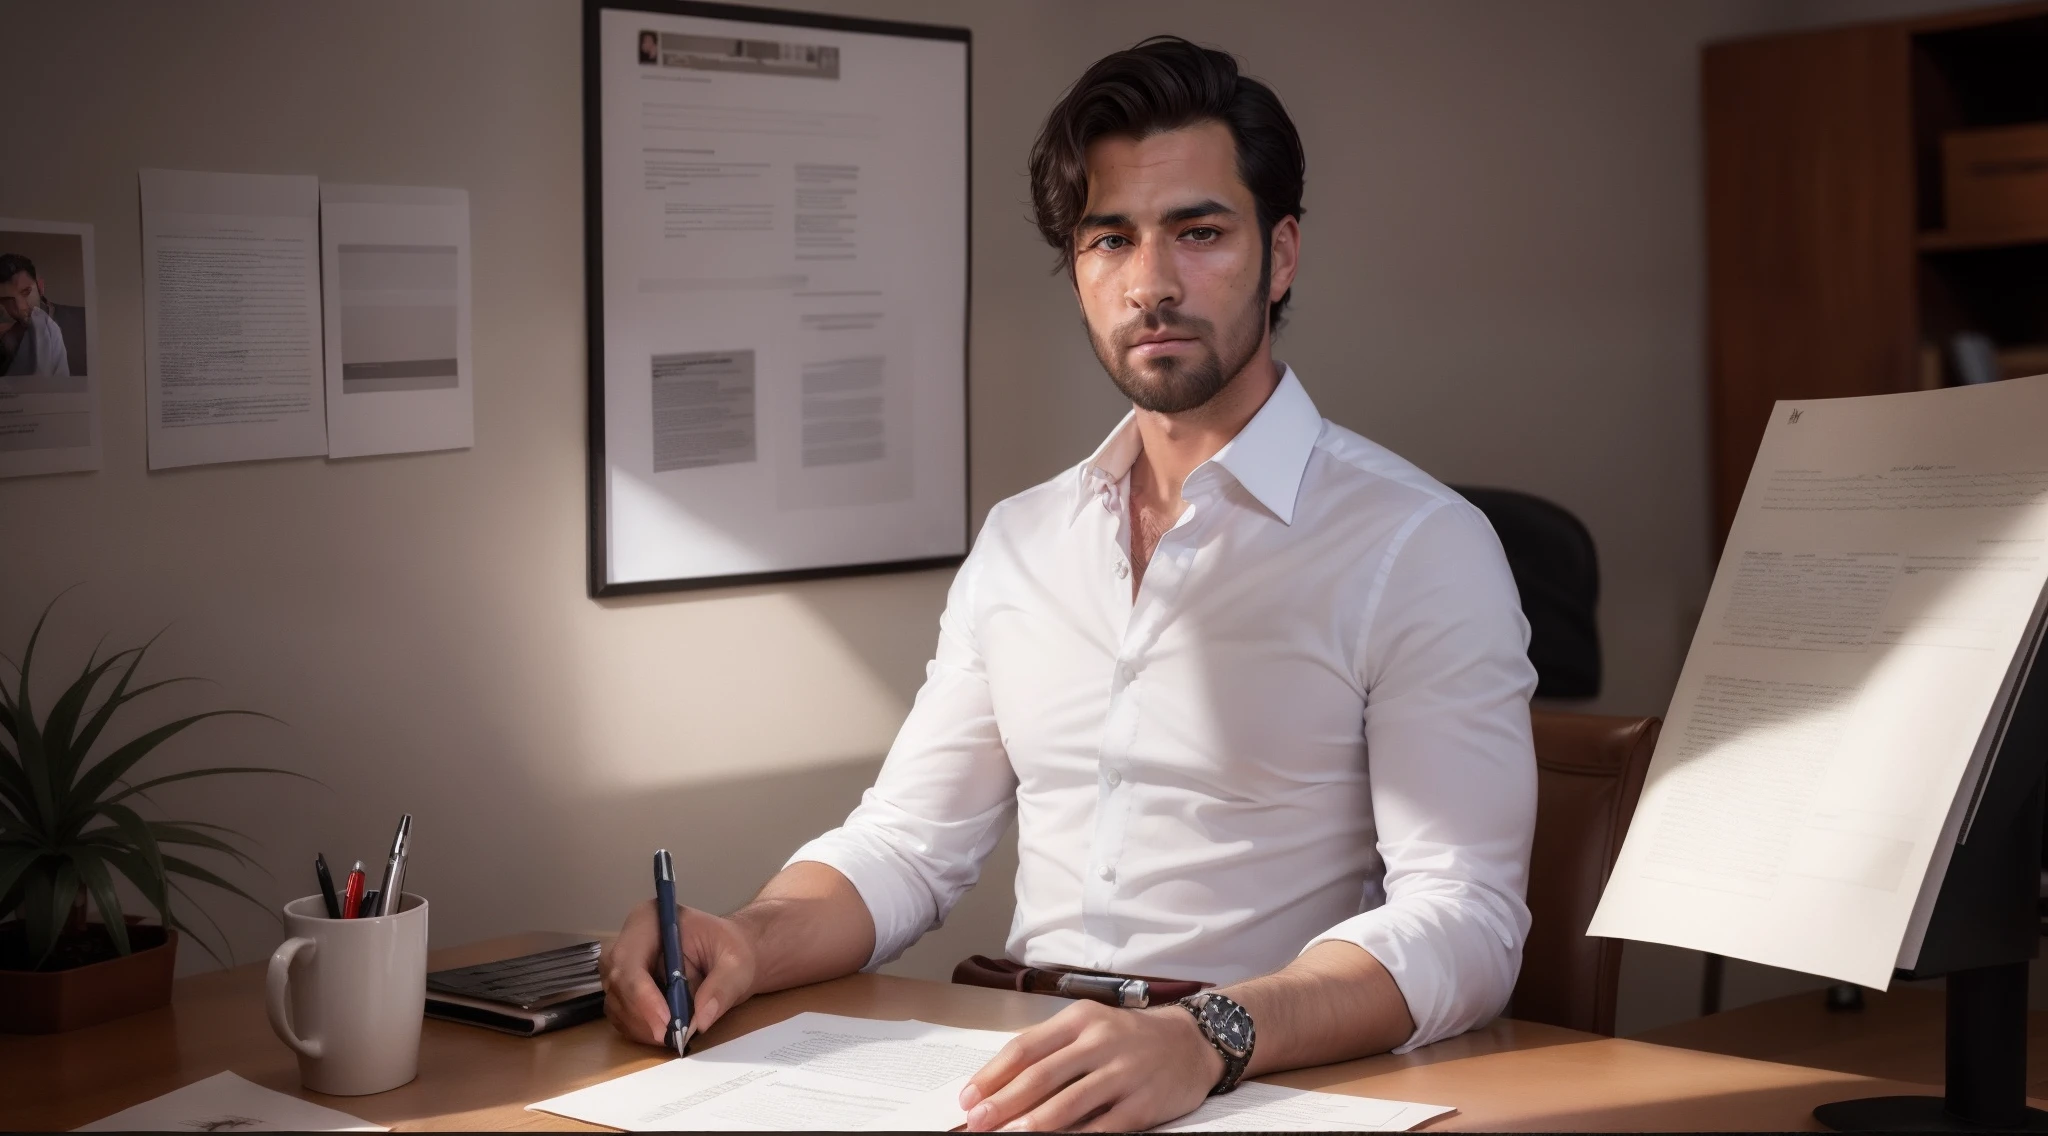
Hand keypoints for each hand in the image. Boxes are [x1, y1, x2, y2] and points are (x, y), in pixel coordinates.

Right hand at [599, 899, 758, 1045]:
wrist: (731, 957)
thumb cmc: (730, 949)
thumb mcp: (737, 962)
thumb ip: (722, 987)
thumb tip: (700, 1020)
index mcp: (649, 919)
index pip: (630, 958)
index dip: (641, 992)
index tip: (666, 1020)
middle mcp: (628, 941)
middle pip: (617, 982)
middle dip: (641, 1014)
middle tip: (670, 1037)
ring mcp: (623, 967)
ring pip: (616, 1003)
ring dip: (642, 1027)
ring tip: (674, 1036)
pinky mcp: (626, 991)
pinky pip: (622, 1016)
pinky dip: (642, 1031)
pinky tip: (666, 1033)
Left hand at [957, 1000, 1223, 1131]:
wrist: (1191, 1042)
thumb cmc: (1127, 1037)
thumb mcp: (1088, 1027)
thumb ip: (1050, 1050)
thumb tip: (999, 1086)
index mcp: (1079, 1019)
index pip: (1025, 1047)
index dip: (992, 1075)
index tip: (967, 1098)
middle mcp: (1101, 1041)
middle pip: (1041, 1075)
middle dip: (1003, 1103)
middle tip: (976, 1123)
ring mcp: (1124, 1072)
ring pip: (1069, 1102)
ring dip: (1033, 1123)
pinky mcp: (1143, 1103)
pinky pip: (1105, 1127)